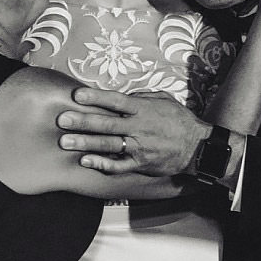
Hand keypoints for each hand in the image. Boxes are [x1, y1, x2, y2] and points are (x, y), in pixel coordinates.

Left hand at [57, 88, 210, 175]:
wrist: (197, 147)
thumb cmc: (179, 121)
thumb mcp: (164, 100)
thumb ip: (142, 96)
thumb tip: (123, 95)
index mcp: (143, 109)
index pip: (116, 101)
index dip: (96, 97)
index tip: (77, 95)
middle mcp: (139, 127)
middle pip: (107, 123)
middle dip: (83, 121)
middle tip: (62, 120)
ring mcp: (139, 147)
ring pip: (108, 144)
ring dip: (86, 143)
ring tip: (66, 142)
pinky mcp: (140, 163)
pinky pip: (118, 165)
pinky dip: (102, 164)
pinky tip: (86, 161)